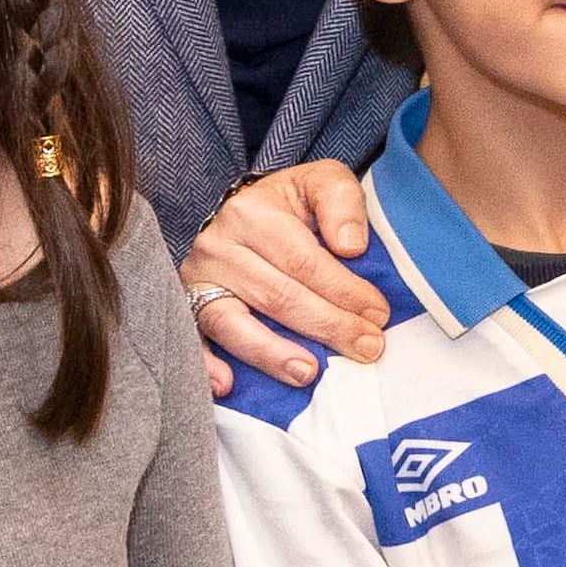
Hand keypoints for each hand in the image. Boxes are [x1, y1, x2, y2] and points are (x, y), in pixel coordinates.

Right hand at [186, 162, 387, 396]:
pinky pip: (193, 340)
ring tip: (307, 373)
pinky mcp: (186, 306)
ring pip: (232, 322)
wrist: (246, 211)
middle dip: (326, 326)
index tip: (379, 314)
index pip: (304, 261)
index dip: (344, 291)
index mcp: (250, 212)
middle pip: (276, 295)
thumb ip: (342, 202)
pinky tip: (227, 385)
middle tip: (366, 348)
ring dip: (270, 353)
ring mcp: (198, 280)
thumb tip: (351, 247)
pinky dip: (207, 365)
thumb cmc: (292, 203)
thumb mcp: (322, 181)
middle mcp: (216, 245)